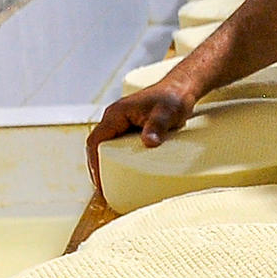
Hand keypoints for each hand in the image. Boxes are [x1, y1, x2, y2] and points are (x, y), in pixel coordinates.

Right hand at [86, 81, 197, 195]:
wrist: (182, 88)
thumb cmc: (173, 97)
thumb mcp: (167, 113)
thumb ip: (156, 126)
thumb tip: (147, 142)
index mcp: (116, 114)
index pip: (96, 141)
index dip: (94, 163)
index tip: (99, 181)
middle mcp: (115, 118)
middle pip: (98, 146)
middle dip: (98, 167)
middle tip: (104, 189)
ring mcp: (122, 123)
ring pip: (107, 146)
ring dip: (107, 164)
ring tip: (112, 184)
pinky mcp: (131, 128)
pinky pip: (118, 145)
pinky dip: (117, 159)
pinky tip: (124, 171)